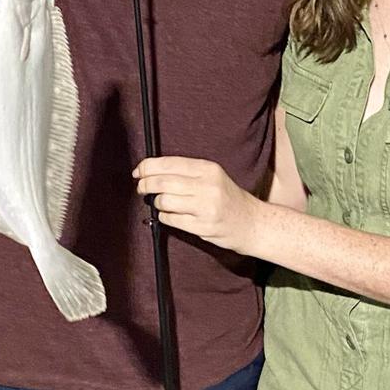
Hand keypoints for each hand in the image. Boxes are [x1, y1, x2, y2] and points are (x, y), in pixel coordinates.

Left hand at [133, 157, 264, 253]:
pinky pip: (171, 219)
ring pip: (164, 201)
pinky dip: (164, 216)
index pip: (169, 163)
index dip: (147, 167)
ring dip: (156, 203)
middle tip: (141, 188)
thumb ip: (186, 172)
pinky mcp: (202, 226)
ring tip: (160, 203)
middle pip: (163, 182)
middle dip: (145, 185)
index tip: (138, 171)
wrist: (251, 222)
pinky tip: (169, 214)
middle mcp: (207, 185)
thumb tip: (151, 171)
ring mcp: (205, 207)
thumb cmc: (228, 199)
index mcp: (208, 169)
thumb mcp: (212, 176)